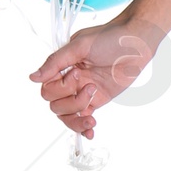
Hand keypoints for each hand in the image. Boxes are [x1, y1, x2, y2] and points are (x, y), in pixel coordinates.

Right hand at [30, 16, 161, 140]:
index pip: (47, 88)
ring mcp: (82, 92)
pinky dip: (84, 128)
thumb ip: (56, 62)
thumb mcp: (80, 46)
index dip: (59, 87)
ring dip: (77, 116)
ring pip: (67, 115)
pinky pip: (83, 118)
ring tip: (93, 104)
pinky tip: (90, 132)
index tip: (77, 74)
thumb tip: (33, 78)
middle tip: (91, 85)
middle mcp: (69, 80)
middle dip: (71, 100)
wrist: (137, 43)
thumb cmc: (110, 38)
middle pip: (55, 105)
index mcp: (62, 66)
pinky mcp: (97, 100)